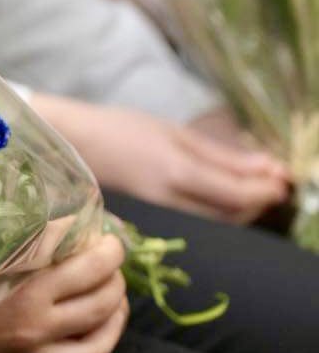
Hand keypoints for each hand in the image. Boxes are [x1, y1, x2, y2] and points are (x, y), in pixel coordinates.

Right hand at [0, 234, 127, 352]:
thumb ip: (34, 237)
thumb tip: (76, 223)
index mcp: (27, 292)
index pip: (92, 268)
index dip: (110, 251)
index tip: (108, 241)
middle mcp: (36, 329)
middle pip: (102, 303)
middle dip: (115, 278)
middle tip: (109, 264)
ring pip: (99, 344)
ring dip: (116, 318)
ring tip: (115, 299)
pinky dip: (95, 352)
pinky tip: (96, 333)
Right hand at [30, 93, 290, 223]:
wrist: (68, 144)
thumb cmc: (119, 129)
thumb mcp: (173, 133)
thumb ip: (221, 155)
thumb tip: (269, 168)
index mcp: (176, 170)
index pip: (238, 194)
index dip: (267, 191)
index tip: (285, 177)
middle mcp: (169, 199)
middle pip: (231, 215)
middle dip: (258, 202)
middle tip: (273, 182)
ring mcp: (158, 214)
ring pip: (215, 222)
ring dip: (240, 209)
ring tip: (251, 187)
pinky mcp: (150, 219)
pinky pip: (195, 223)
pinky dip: (216, 212)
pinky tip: (220, 196)